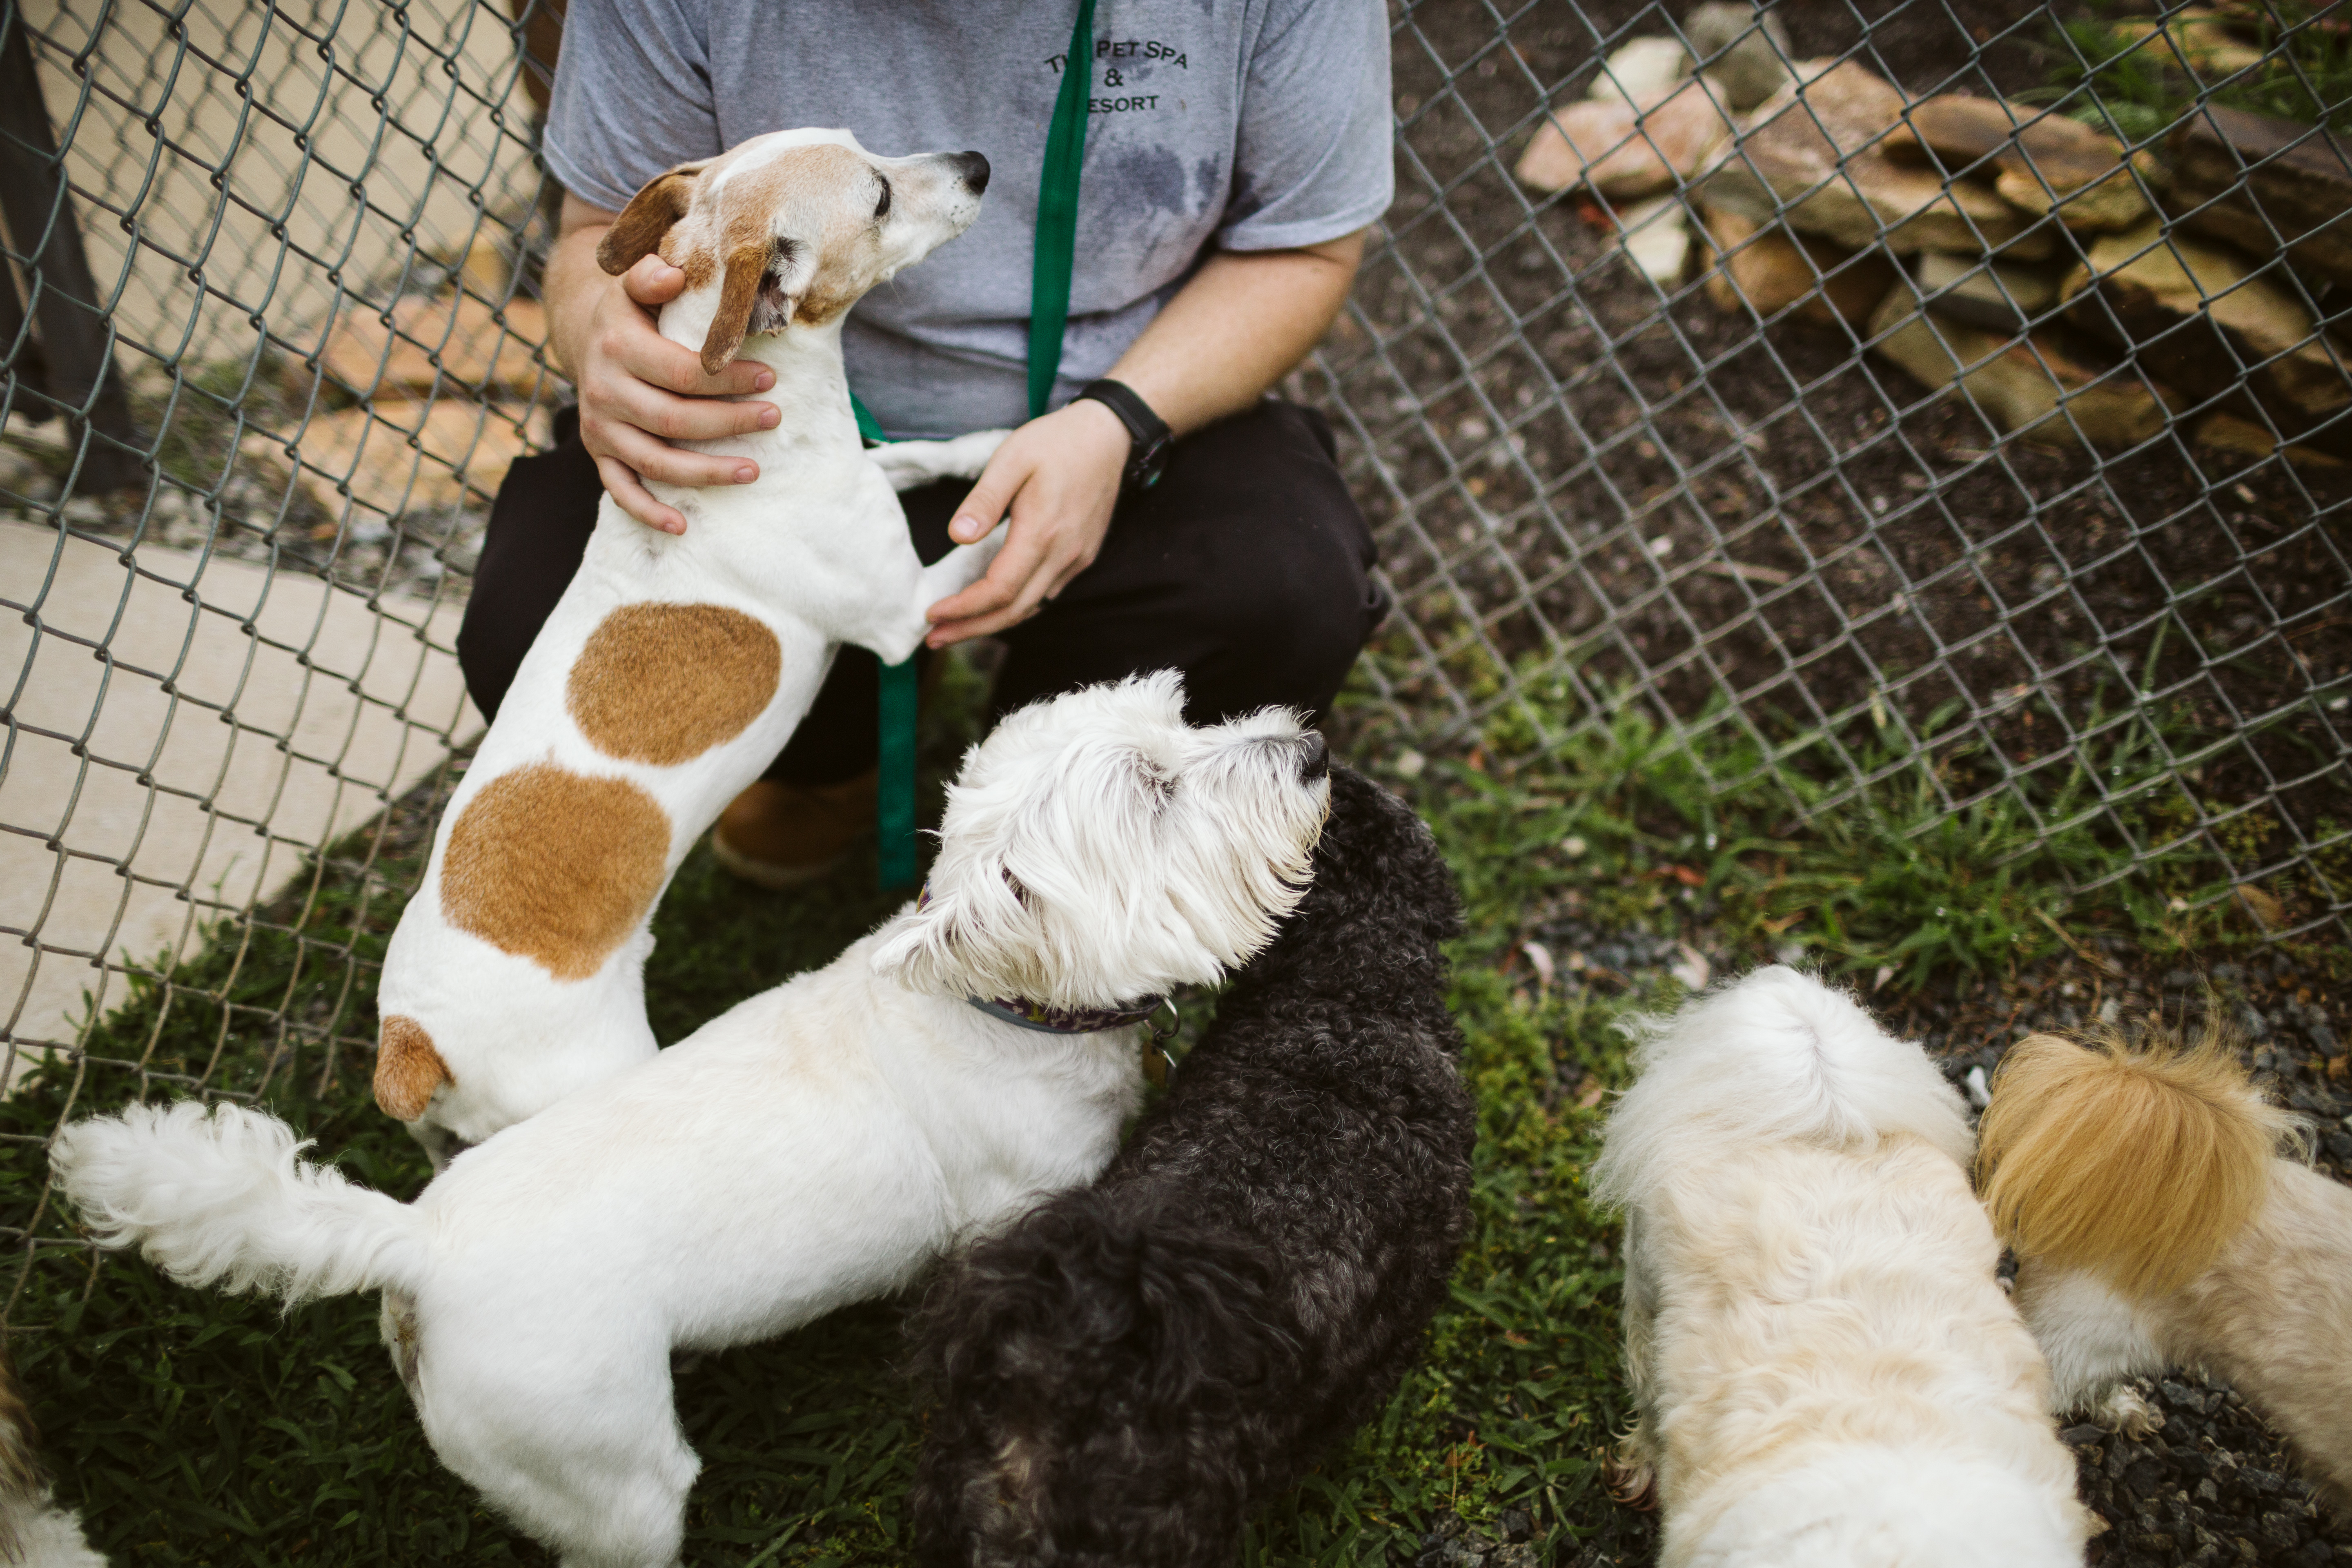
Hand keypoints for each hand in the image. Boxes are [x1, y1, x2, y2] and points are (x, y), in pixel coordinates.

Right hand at [572, 253, 780, 533]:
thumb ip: (650, 274)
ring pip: (655, 460)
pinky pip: (620, 489)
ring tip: (754, 471)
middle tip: (774, 418)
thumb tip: (670, 275)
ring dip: (706, 472)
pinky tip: (682, 527)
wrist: (589, 335)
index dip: (728, 379)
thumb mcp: (636, 283)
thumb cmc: (634, 311)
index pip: (682, 372)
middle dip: (730, 422)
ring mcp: (599, 426)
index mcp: (617, 346)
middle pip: (675, 419)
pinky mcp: (599, 452)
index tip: (770, 379)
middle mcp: (603, 390)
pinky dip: (648, 511)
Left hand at [923, 399, 1129, 646]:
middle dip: (971, 629)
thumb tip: (957, 537)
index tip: (932, 613)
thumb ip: (984, 500)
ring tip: (956, 628)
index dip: (964, 608)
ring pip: (1032, 607)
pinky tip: (993, 605)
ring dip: (992, 623)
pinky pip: (1046, 594)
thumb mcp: (1012, 459)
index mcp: (1043, 533)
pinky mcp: (1081, 556)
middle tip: (933, 638)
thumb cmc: (1057, 442)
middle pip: (1014, 610)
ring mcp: (1076, 559)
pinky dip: (1016, 606)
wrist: (1109, 435)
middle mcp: (1063, 555)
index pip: (999, 590)